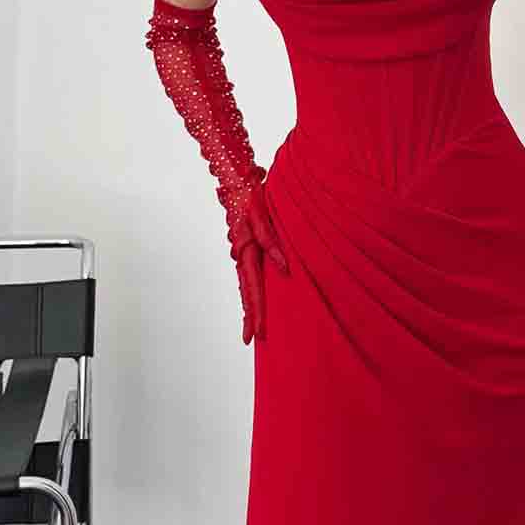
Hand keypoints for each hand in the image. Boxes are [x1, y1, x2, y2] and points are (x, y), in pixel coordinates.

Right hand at [225, 177, 288, 344]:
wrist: (239, 184)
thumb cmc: (253, 198)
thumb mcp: (263, 217)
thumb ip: (273, 242)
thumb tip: (284, 268)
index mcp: (246, 252)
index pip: (253, 289)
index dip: (256, 312)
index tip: (258, 332)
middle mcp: (242, 257)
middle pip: (247, 294)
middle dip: (250, 318)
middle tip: (251, 340)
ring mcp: (243, 256)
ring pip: (246, 289)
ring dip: (249, 310)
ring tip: (251, 331)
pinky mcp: (246, 253)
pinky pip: (248, 279)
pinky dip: (250, 295)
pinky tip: (252, 306)